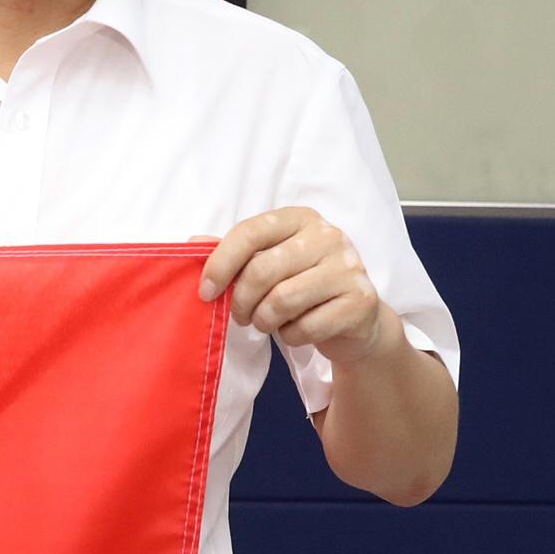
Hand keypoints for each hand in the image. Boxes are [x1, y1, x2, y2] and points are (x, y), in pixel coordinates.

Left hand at [200, 207, 395, 363]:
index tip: (205, 292)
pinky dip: (291, 335)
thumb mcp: (268, 262)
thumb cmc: (302, 285)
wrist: (356, 318)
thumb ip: (233, 252)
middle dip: (241, 301)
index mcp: (300, 218)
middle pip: (262, 270)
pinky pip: (307, 326)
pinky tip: (296, 330)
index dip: (220, 264)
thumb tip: (193, 243)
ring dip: (264, 320)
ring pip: (283, 300)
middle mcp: (328, 236)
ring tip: (266, 322)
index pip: (249, 233)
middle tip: (240, 315)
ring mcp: (349, 267)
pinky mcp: (361, 301)